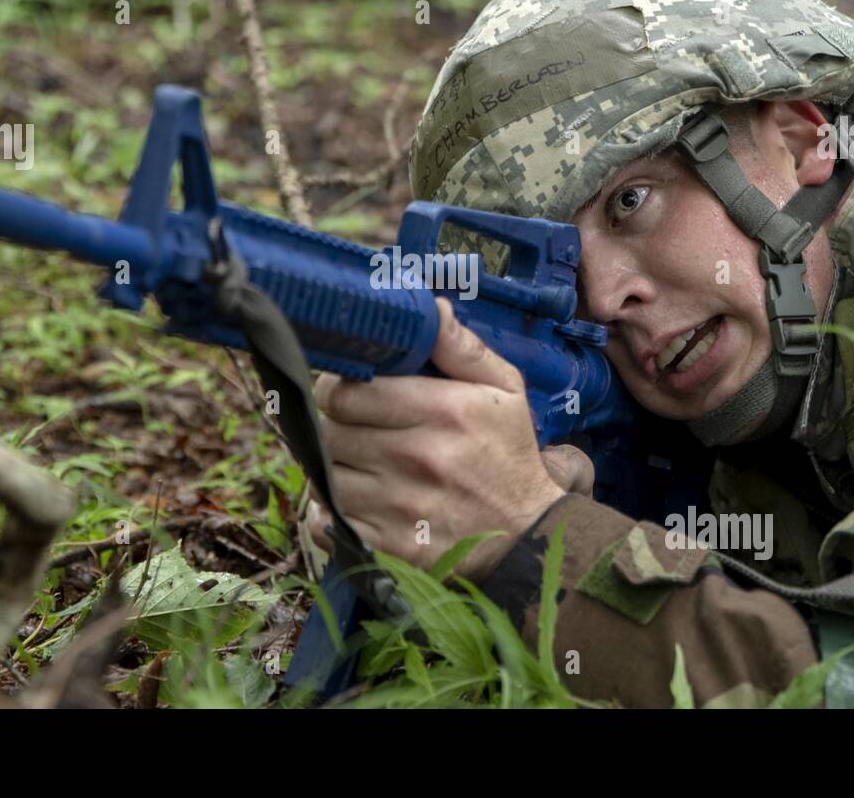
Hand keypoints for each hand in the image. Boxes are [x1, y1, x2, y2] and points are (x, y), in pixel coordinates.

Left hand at [303, 297, 569, 580]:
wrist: (528, 536)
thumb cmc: (508, 454)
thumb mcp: (505, 390)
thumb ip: (461, 348)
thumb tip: (430, 307)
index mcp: (443, 411)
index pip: (346, 393)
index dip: (337, 388)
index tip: (349, 392)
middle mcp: (417, 458)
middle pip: (329, 432)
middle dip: (334, 426)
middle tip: (351, 427)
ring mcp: (400, 506)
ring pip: (325, 476)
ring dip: (332, 467)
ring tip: (355, 462)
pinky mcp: (389, 546)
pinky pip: (328, 522)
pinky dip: (330, 511)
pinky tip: (356, 500)